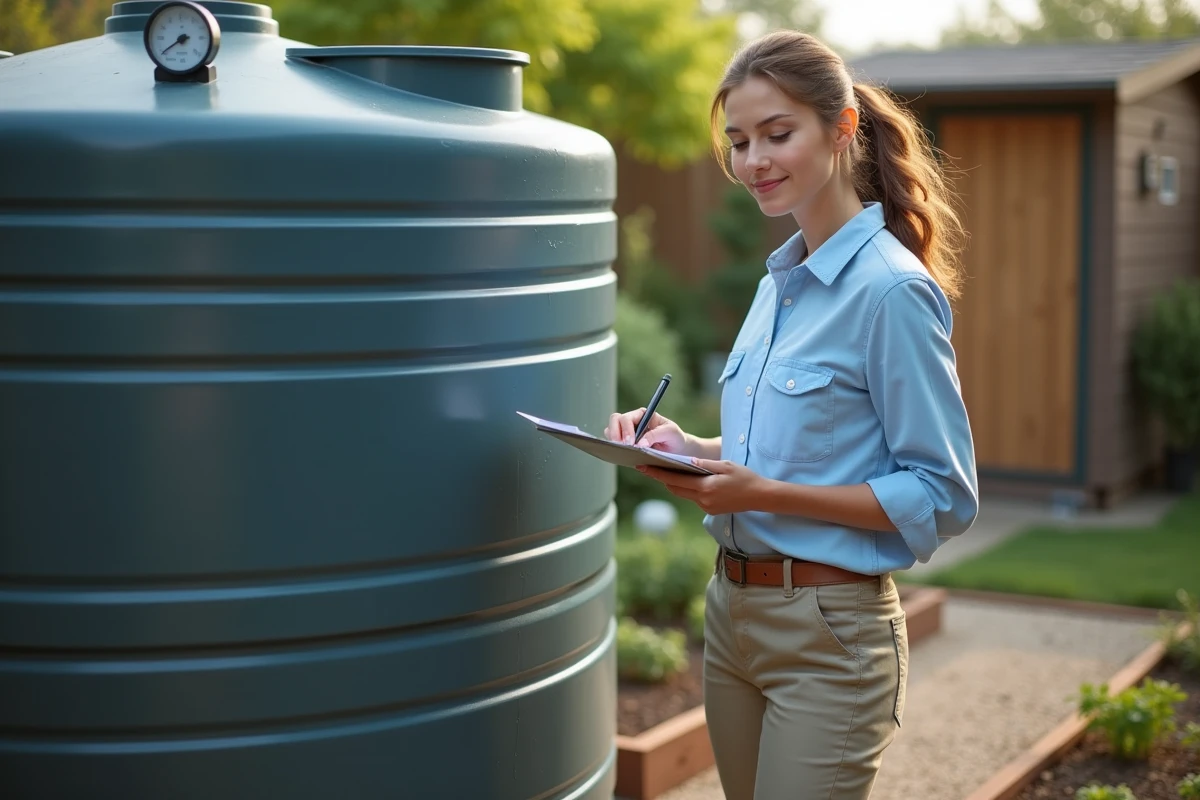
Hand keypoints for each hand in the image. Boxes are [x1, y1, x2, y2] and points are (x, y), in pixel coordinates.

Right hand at [605, 408, 687, 452]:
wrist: (677, 450)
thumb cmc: (674, 437)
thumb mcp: (670, 432)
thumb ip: (655, 435)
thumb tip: (639, 444)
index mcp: (642, 415)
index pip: (626, 418)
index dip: (626, 430)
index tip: (631, 443)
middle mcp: (632, 421)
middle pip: (614, 421)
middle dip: (615, 434)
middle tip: (622, 447)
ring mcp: (627, 432)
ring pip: (610, 431)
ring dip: (613, 441)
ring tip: (622, 451)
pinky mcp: (625, 444)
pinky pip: (613, 444)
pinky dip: (614, 448)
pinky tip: (622, 455)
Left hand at [637, 458, 766, 515]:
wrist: (760, 496)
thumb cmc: (745, 477)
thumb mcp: (726, 465)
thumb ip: (704, 464)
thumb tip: (686, 460)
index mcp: (706, 487)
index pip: (675, 480)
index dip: (657, 473)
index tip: (643, 467)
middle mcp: (703, 500)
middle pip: (675, 489)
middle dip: (662, 478)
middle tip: (650, 467)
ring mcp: (706, 507)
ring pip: (683, 494)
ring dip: (675, 484)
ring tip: (665, 471)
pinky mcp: (710, 510)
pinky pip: (693, 498)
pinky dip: (687, 488)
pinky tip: (686, 480)